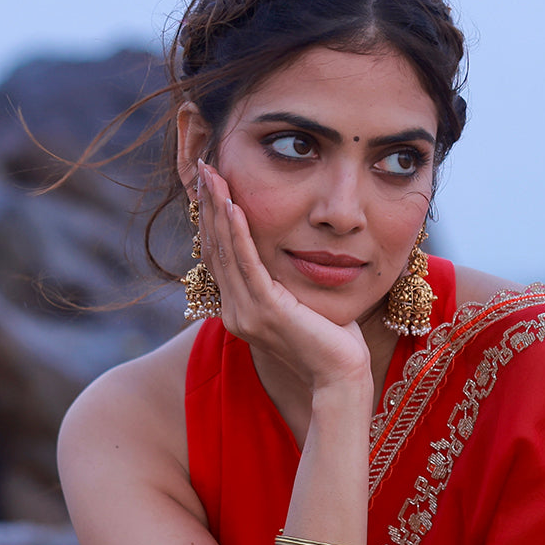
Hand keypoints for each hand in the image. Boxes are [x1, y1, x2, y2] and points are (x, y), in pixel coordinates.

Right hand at [197, 161, 370, 394]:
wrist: (340, 377)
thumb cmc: (332, 343)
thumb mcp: (301, 303)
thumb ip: (284, 282)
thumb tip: (288, 253)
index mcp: (241, 310)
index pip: (220, 256)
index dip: (213, 218)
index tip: (211, 183)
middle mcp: (236, 312)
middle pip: (215, 248)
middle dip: (209, 205)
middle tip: (204, 167)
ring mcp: (247, 313)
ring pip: (226, 251)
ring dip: (218, 209)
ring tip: (212, 175)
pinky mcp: (266, 311)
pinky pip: (247, 264)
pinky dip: (239, 233)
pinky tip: (234, 205)